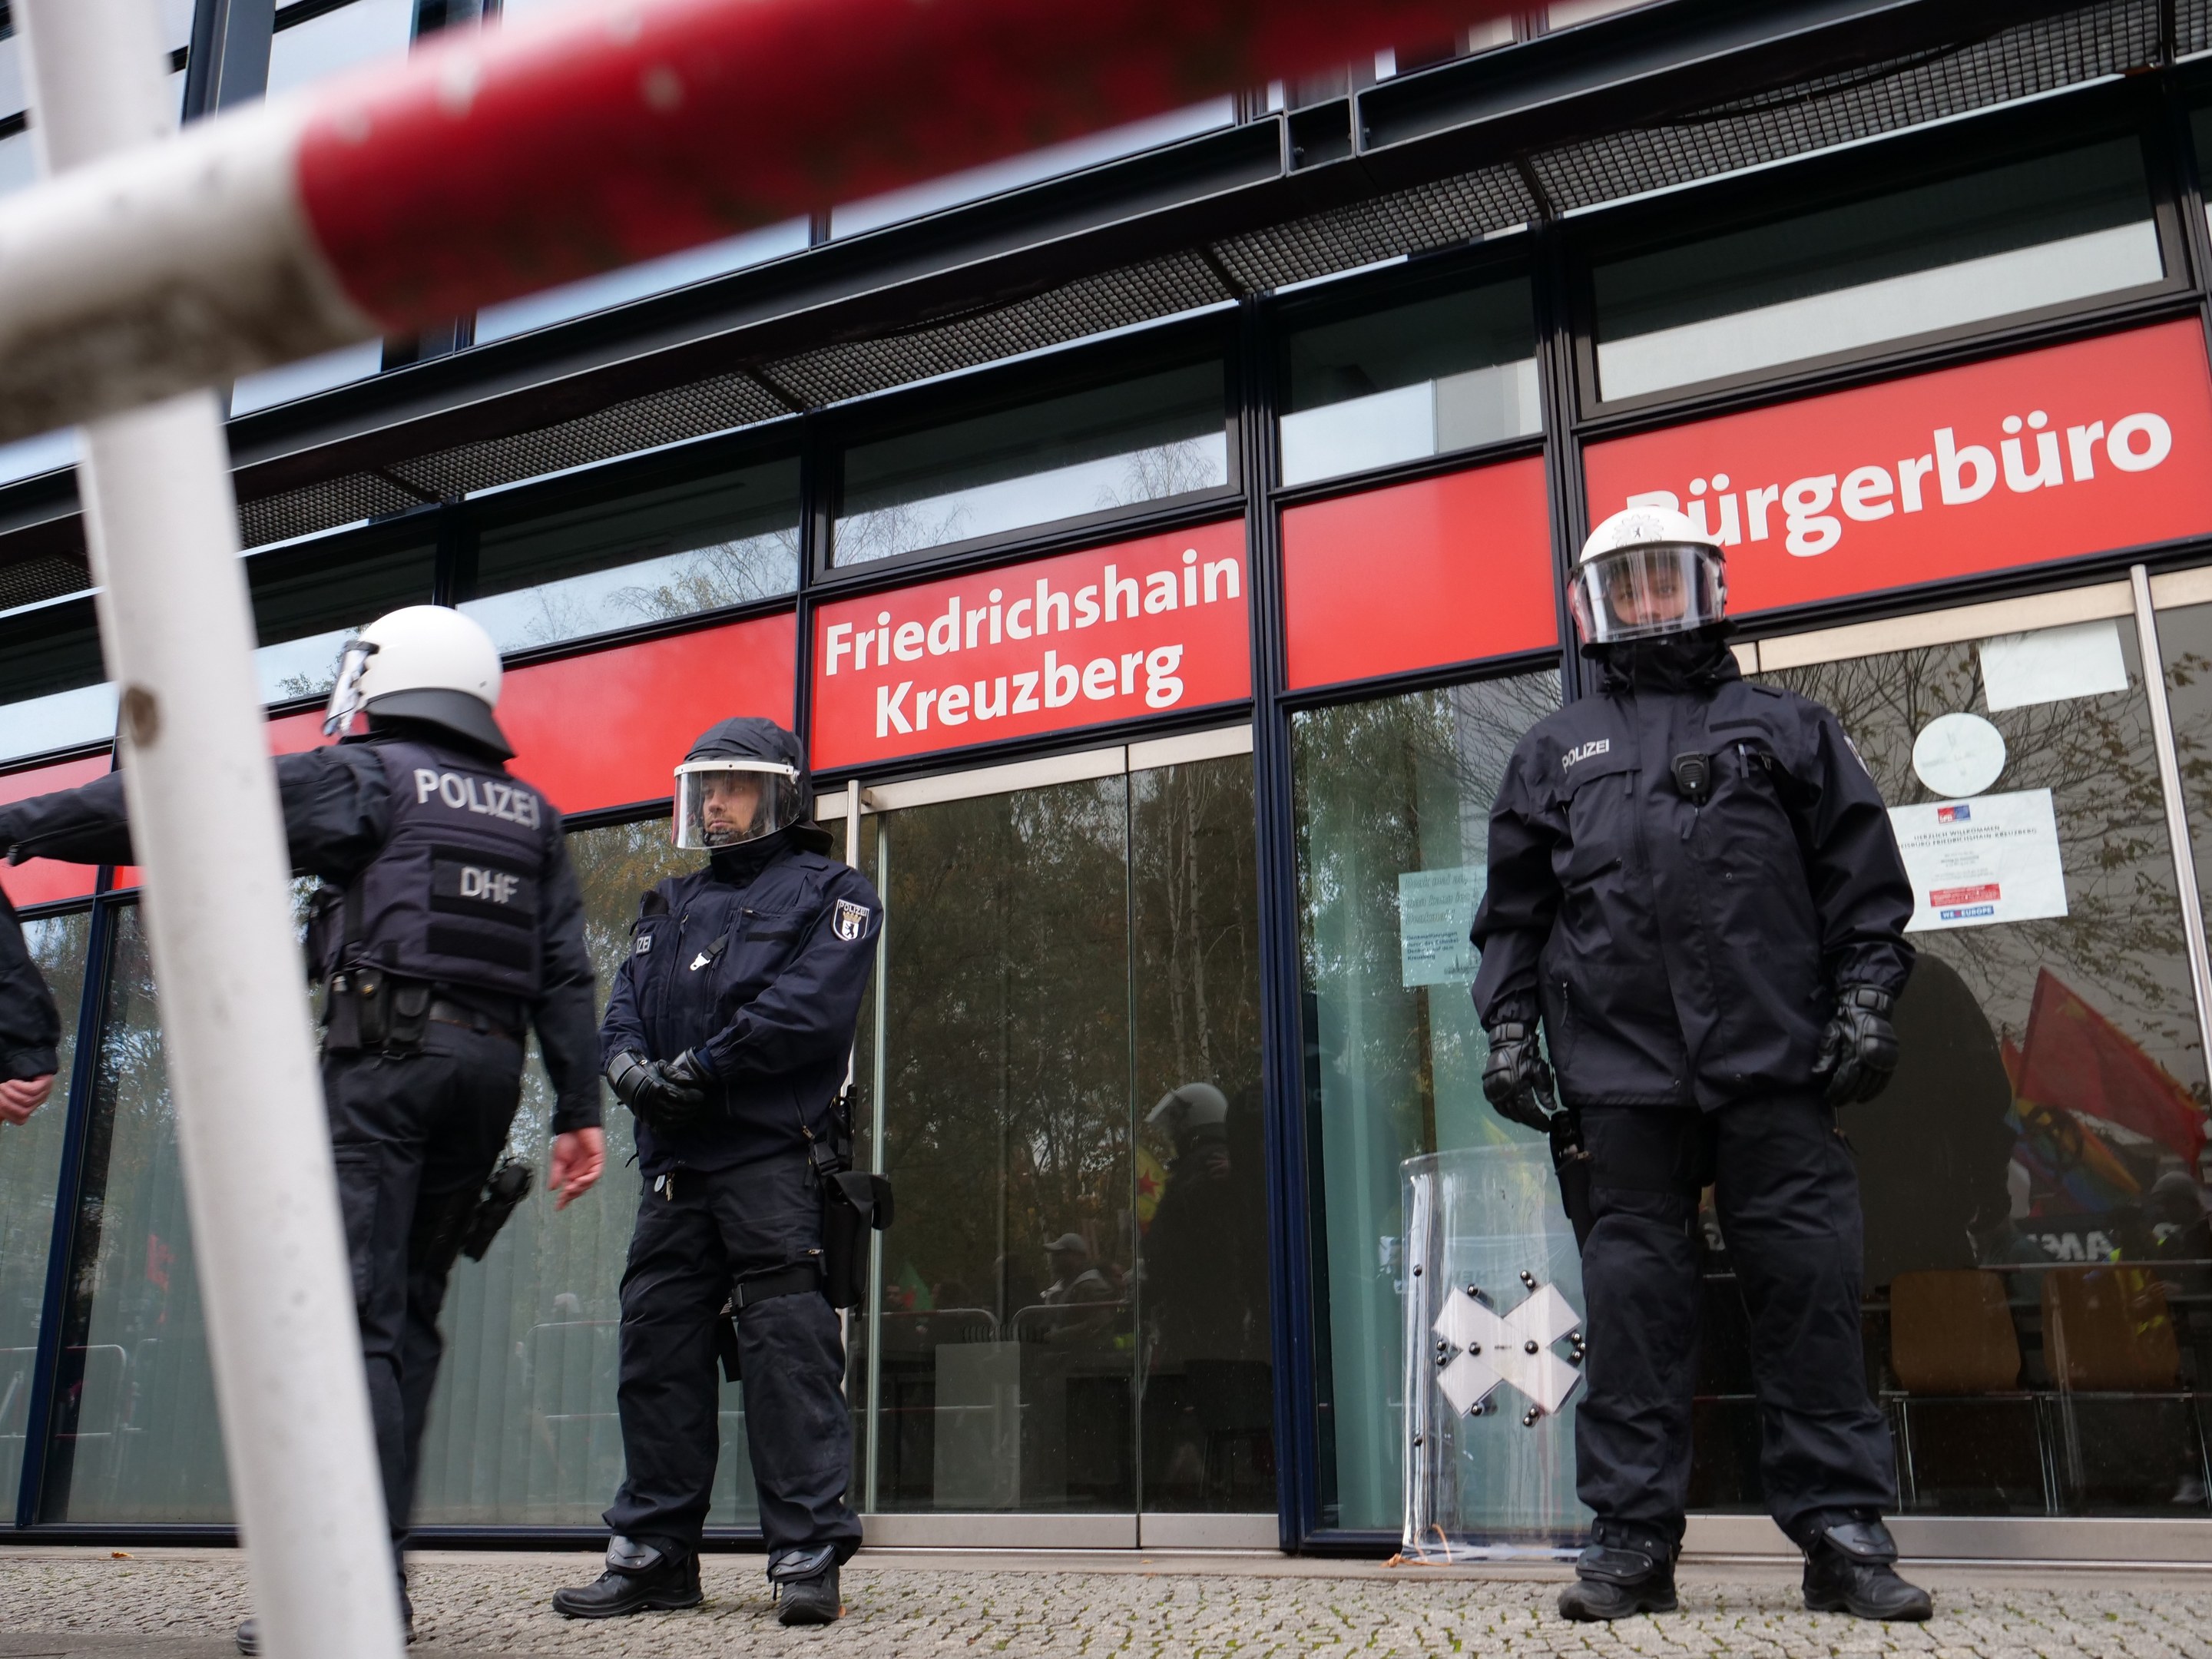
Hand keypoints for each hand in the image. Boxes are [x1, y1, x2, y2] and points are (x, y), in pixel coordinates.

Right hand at [0, 1074, 52, 1124]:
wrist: (21, 1058)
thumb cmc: (9, 1078)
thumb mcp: (4, 1094)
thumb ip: (3, 1102)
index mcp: (29, 1107)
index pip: (20, 1120)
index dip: (5, 1113)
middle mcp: (38, 1101)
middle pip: (22, 1112)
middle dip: (5, 1103)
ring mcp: (44, 1092)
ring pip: (26, 1101)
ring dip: (10, 1093)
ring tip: (3, 1085)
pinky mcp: (46, 1082)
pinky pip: (32, 1090)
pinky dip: (19, 1087)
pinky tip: (12, 1081)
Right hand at [550, 1127, 604, 1210]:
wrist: (574, 1125)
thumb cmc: (568, 1140)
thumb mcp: (558, 1159)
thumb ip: (556, 1174)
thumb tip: (552, 1188)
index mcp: (572, 1172)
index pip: (570, 1189)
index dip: (564, 1199)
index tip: (558, 1207)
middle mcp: (582, 1171)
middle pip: (579, 1189)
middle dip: (572, 1195)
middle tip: (564, 1197)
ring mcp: (591, 1166)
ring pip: (588, 1183)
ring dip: (580, 1188)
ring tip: (570, 1189)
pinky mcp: (598, 1159)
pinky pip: (595, 1173)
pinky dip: (588, 1178)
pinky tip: (580, 1181)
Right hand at [605, 1049, 715, 1131]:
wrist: (627, 1082)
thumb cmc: (648, 1072)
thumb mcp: (661, 1066)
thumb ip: (676, 1072)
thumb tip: (692, 1082)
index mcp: (658, 1087)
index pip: (681, 1096)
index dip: (693, 1097)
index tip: (701, 1095)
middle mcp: (653, 1102)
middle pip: (679, 1109)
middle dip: (692, 1107)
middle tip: (700, 1104)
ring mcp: (650, 1113)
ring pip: (673, 1119)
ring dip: (687, 1116)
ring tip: (694, 1111)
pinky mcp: (648, 1121)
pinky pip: (666, 1126)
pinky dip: (678, 1124)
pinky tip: (684, 1118)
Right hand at [1482, 1021, 1555, 1133]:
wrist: (1507, 1043)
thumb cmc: (1525, 1056)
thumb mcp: (1539, 1071)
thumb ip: (1545, 1091)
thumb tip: (1551, 1108)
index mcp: (1518, 1087)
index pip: (1529, 1111)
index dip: (1539, 1121)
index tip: (1547, 1126)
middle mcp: (1504, 1092)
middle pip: (1518, 1114)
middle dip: (1531, 1122)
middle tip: (1540, 1125)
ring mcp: (1494, 1091)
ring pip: (1507, 1113)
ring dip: (1519, 1119)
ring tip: (1530, 1121)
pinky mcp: (1488, 1090)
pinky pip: (1497, 1107)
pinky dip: (1507, 1113)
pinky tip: (1515, 1114)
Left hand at [1815, 986, 1897, 1104]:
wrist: (1869, 1008)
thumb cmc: (1846, 1020)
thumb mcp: (1832, 1032)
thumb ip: (1826, 1053)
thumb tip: (1818, 1073)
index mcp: (1855, 1051)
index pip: (1845, 1078)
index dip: (1836, 1090)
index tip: (1828, 1096)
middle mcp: (1872, 1058)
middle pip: (1858, 1085)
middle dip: (1845, 1095)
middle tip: (1836, 1102)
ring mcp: (1884, 1059)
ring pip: (1871, 1085)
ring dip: (1859, 1095)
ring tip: (1848, 1100)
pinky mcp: (1891, 1060)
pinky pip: (1884, 1081)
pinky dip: (1874, 1091)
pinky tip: (1864, 1098)